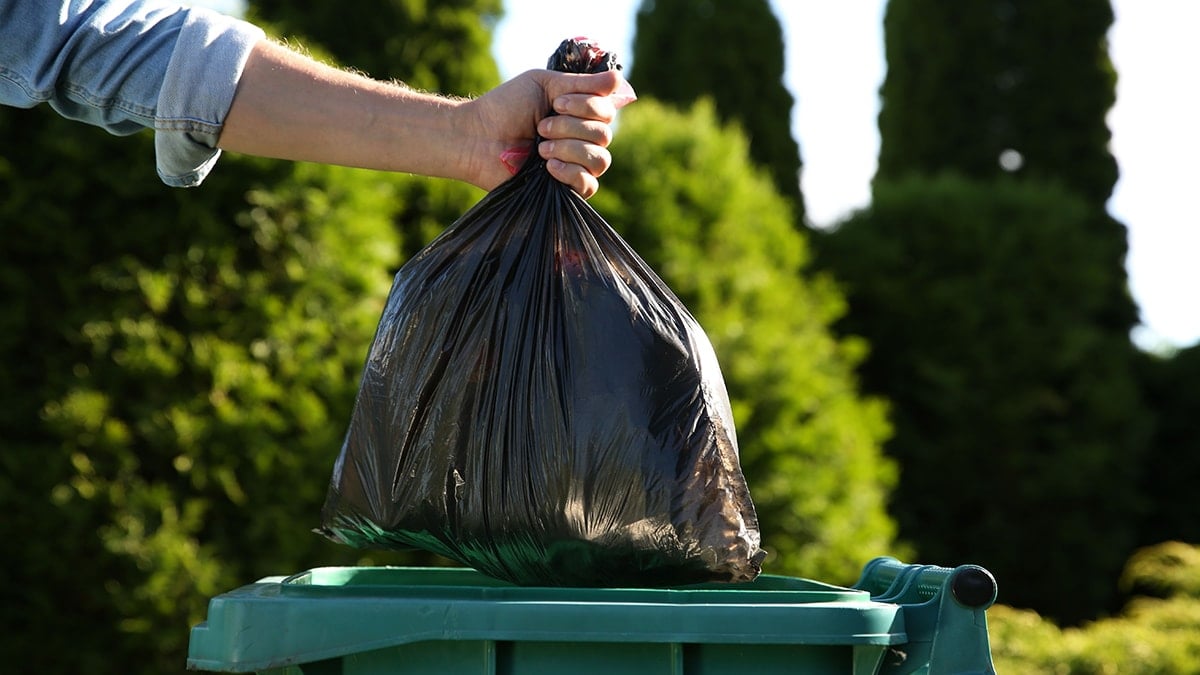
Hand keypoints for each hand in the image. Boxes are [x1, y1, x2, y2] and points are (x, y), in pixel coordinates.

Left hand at [463, 69, 635, 197]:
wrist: (477, 138)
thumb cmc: (505, 107)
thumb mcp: (543, 84)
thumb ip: (581, 84)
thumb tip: (616, 78)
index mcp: (579, 113)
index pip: (607, 111)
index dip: (587, 107)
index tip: (557, 103)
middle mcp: (582, 138)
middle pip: (604, 135)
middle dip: (571, 128)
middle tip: (541, 127)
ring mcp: (575, 165)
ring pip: (600, 160)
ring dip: (568, 149)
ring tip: (540, 148)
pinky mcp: (566, 189)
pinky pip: (589, 185)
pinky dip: (570, 173)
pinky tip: (548, 167)